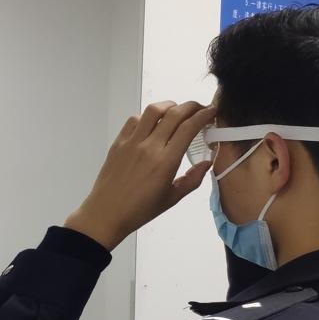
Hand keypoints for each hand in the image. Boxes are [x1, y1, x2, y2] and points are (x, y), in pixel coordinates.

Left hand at [63, 101, 216, 249]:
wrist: (106, 213)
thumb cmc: (140, 210)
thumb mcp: (172, 198)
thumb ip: (192, 179)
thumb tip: (207, 163)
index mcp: (165, 162)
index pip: (188, 128)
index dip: (203, 115)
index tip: (211, 112)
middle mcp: (149, 147)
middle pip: (174, 114)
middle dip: (191, 106)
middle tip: (199, 108)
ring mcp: (132, 142)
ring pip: (153, 111)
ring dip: (169, 106)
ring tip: (177, 111)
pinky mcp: (118, 142)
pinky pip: (134, 120)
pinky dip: (147, 116)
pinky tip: (153, 123)